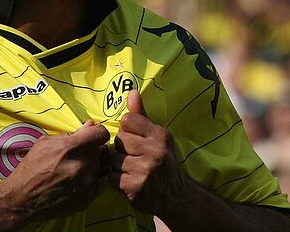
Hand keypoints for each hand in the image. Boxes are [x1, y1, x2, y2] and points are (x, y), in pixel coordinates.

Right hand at [1, 120, 109, 220]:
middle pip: (100, 150)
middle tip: (77, 155)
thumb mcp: (46, 143)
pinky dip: (87, 180)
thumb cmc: (32, 168)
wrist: (23, 198)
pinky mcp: (87, 197)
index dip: (96, 133)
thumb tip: (90, 125)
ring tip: (74, 169)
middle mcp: (81, 165)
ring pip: (100, 166)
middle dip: (91, 150)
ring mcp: (86, 183)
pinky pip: (95, 182)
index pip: (101, 134)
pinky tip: (73, 182)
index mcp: (70, 148)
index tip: (91, 136)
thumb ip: (71, 134)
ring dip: (91, 165)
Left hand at [109, 90, 191, 214]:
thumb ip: (142, 115)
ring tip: (132, 169)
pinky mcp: (135, 188)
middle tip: (135, 157)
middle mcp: (155, 151)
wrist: (177, 197)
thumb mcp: (159, 137)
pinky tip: (130, 181)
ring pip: (113, 159)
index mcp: (161, 135)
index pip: (128, 121)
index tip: (136, 140)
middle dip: (123, 149)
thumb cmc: (165, 162)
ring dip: (118, 166)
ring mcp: (145, 171)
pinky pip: (112, 177)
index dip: (128, 131)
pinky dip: (117, 180)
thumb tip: (131, 91)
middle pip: (119, 140)